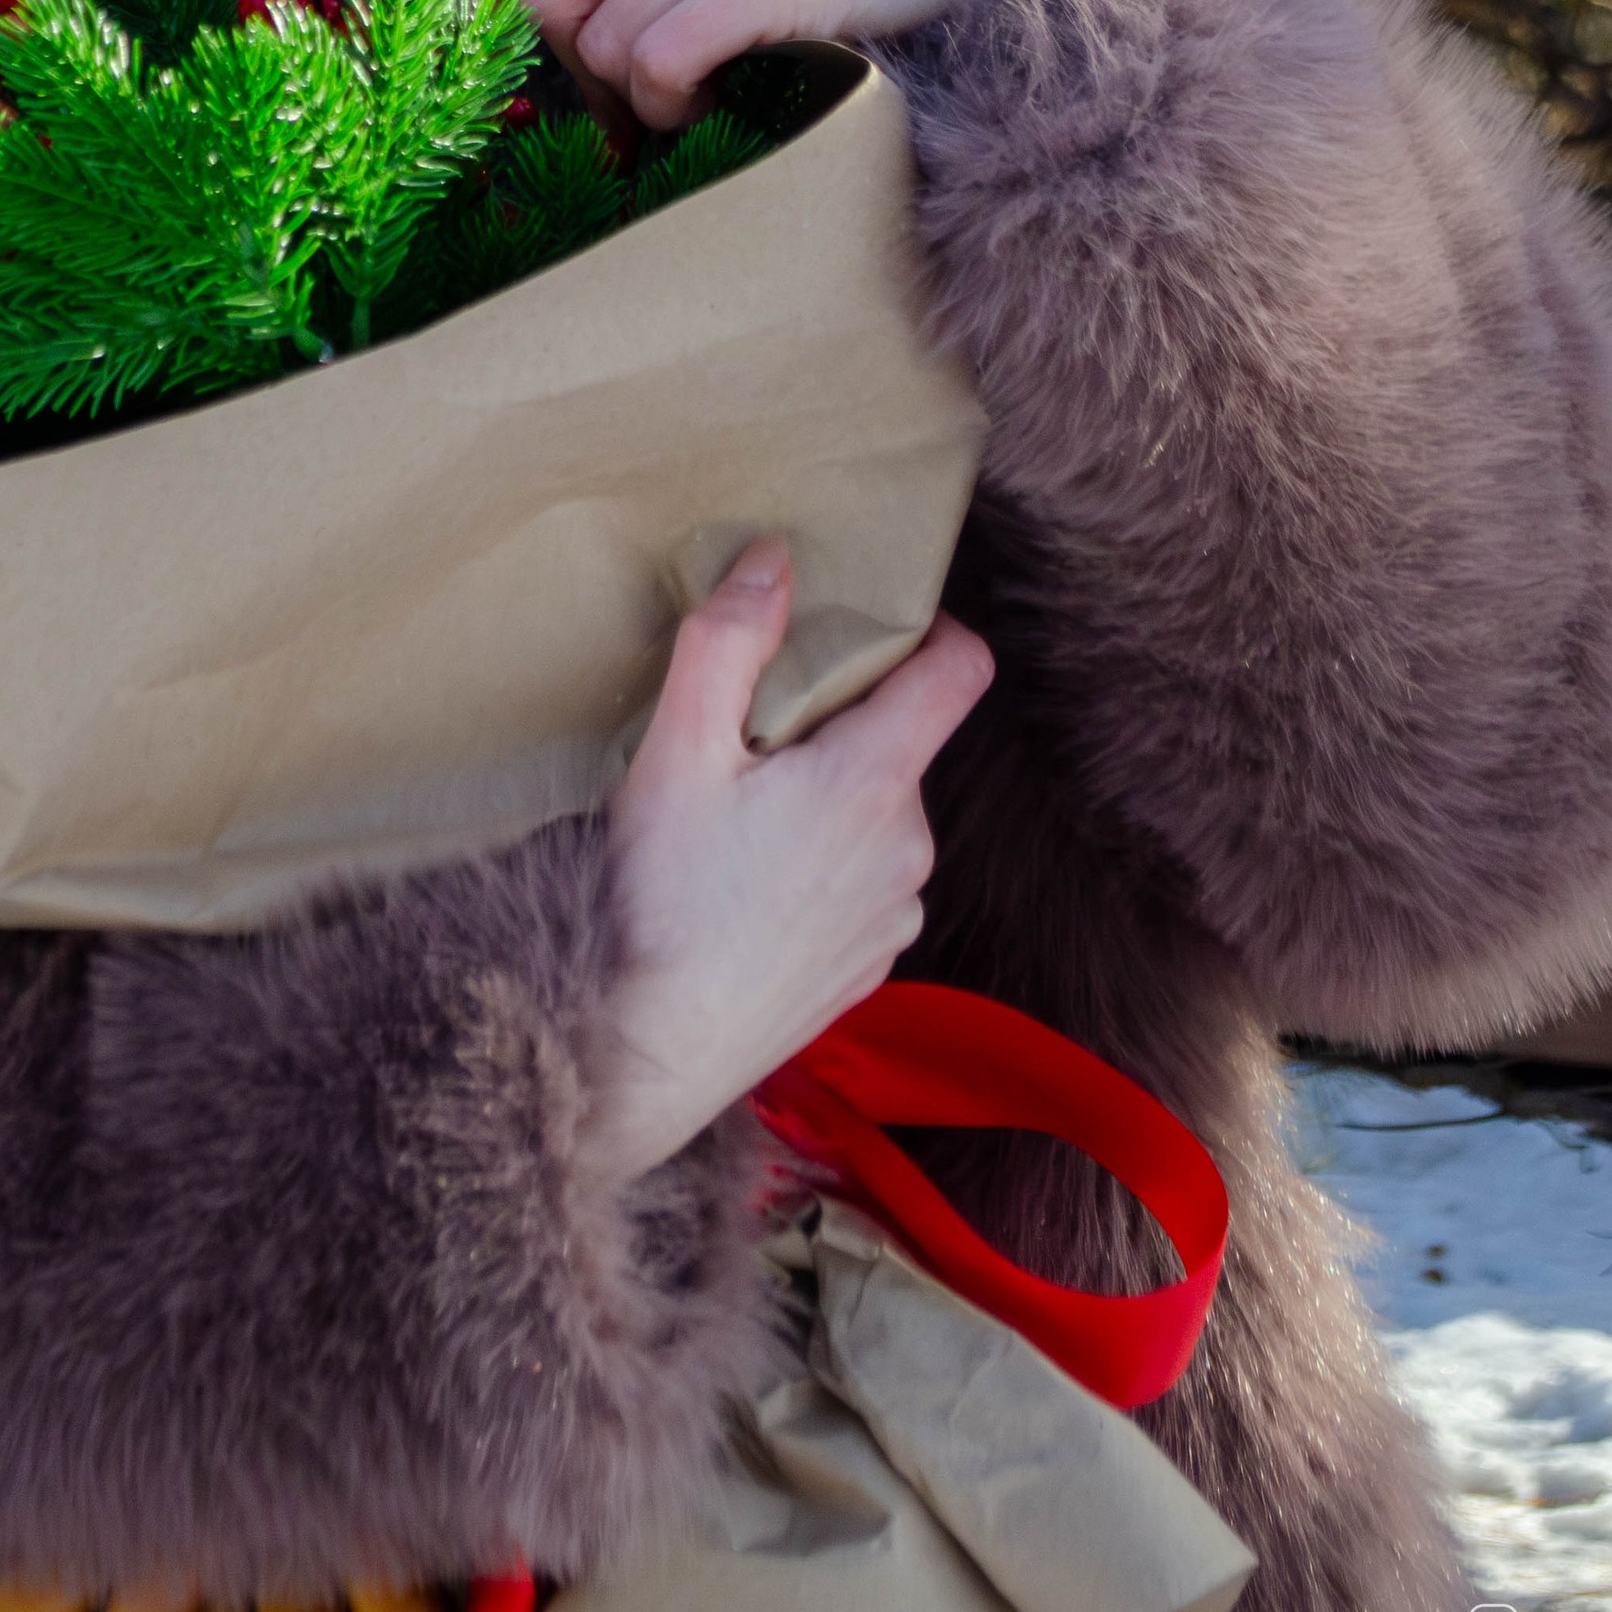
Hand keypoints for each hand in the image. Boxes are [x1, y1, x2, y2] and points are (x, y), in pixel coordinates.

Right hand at [582, 542, 995, 1184]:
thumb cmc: (659, 898)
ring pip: (881, 816)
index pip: (960, 671)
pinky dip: (825, 866)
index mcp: (875, 780)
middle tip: (751, 741)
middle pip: (902, 743)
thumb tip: (775, 558)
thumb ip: (728, 642)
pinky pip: (866, 883)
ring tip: (741, 823)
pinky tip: (751, 889)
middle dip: (840, 725)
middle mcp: (909, 846)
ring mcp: (896, 914)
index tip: (869, 624)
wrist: (651, 1053)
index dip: (929, 629)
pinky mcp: (872, 966)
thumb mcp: (676, 751)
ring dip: (831, 800)